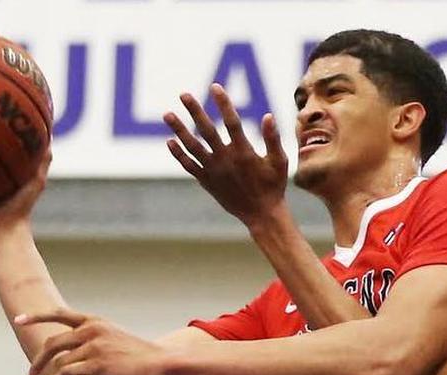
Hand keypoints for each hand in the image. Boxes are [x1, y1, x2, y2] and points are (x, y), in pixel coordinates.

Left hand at [16, 307, 168, 374]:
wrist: (160, 364)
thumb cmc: (140, 356)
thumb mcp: (115, 339)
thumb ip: (94, 340)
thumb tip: (75, 352)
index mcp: (95, 322)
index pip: (59, 314)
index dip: (36, 316)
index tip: (19, 320)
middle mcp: (91, 331)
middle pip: (53, 343)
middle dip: (37, 359)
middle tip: (28, 374)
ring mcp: (93, 347)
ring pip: (57, 361)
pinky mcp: (95, 365)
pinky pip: (64, 374)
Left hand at [165, 84, 289, 229]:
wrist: (261, 215)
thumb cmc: (273, 186)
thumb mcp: (279, 162)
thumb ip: (272, 138)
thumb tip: (268, 116)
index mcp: (244, 152)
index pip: (232, 121)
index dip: (223, 103)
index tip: (215, 87)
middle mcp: (226, 159)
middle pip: (207, 130)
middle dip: (195, 111)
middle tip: (184, 94)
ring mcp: (214, 171)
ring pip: (192, 146)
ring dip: (179, 129)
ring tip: (167, 114)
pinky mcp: (207, 182)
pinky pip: (189, 165)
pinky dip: (178, 154)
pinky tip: (170, 141)